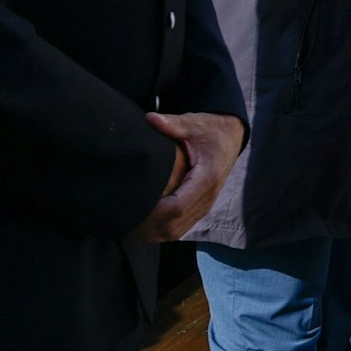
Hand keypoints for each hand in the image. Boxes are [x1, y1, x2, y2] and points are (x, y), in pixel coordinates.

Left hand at [132, 111, 245, 241]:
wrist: (230, 138)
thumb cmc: (211, 130)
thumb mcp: (194, 124)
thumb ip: (172, 124)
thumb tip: (150, 119)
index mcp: (207, 177)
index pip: (178, 206)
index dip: (153, 212)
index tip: (131, 206)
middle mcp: (208, 197)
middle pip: (174, 225)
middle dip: (145, 225)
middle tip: (119, 217)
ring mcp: (204, 206)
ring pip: (174, 231)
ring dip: (150, 231)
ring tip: (126, 222)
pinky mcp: (199, 209)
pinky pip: (177, 229)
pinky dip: (157, 230)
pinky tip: (140, 223)